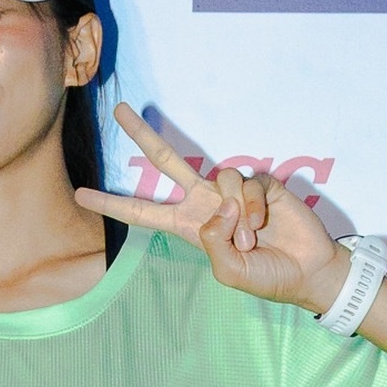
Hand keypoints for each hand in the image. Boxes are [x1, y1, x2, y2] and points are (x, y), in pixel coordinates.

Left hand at [78, 103, 346, 311]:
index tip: (79, 194)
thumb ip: (214, 244)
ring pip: (220, 177)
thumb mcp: (230, 273)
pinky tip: (267, 222)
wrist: (307, 270)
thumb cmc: (266, 276)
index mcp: (189, 226)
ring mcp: (231, 190)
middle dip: (143, 135)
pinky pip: (248, 183)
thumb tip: (217, 207)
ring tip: (252, 237)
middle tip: (118, 110)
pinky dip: (255, 206)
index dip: (111, 203)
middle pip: (166, 161)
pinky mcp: (259, 182)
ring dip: (237, 213)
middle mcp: (205, 202)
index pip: (143, 211)